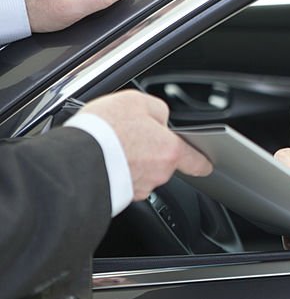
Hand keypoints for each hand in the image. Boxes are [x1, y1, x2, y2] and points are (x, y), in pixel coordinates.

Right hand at [80, 90, 211, 199]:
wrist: (74, 159)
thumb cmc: (105, 129)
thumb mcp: (136, 101)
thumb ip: (157, 111)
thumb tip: (160, 120)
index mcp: (169, 151)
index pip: (194, 159)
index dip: (201, 161)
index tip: (206, 165)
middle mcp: (158, 174)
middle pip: (161, 162)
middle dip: (149, 151)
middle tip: (129, 136)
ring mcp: (138, 188)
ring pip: (141, 173)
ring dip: (131, 161)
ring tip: (111, 145)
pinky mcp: (119, 197)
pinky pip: (122, 181)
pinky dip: (115, 172)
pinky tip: (103, 159)